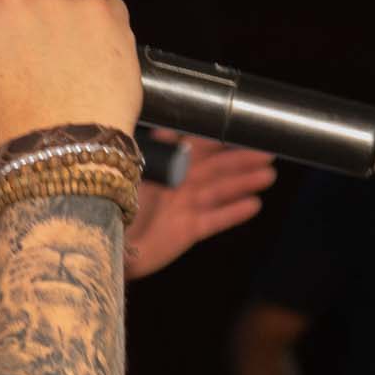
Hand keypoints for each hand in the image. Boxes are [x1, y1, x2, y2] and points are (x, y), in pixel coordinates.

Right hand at [0, 0, 140, 152]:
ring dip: (55, 13)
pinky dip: (95, 24)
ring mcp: (59, 0)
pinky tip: (89, 56)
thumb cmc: (2, 136)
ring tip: (60, 58)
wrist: (63, 155)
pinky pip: (97, 3)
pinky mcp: (101, 10)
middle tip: (23, 45)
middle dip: (16, 6)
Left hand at [123, 132, 275, 278]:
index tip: (241, 134)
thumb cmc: (111, 204)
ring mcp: (183, 207)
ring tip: (268, 175)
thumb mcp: (131, 172)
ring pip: (219, 191)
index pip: (196, 148)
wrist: (106, 243)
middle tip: (267, 154)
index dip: (218, 142)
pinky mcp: (187, 230)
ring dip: (243, 183)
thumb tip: (169, 131)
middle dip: (240, 161)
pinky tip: (254, 204)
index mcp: (164, 167)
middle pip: (214, 169)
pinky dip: (233, 213)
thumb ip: (154, 154)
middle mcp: (176, 185)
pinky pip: (215, 220)